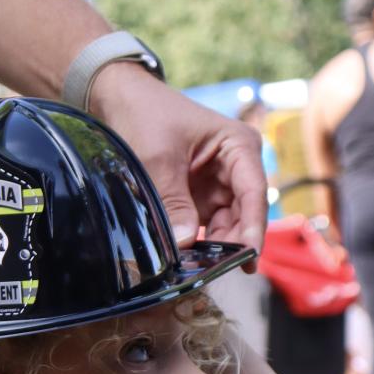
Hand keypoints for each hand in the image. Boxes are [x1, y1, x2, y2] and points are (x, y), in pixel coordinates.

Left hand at [90, 67, 266, 265]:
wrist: (120, 101)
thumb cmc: (145, 115)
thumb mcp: (157, 158)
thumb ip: (173, 201)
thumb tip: (186, 243)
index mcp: (238, 147)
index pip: (254, 193)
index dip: (253, 229)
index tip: (247, 259)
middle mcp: (236, 169)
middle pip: (243, 217)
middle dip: (231, 245)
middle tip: (213, 273)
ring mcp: (218, 188)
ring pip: (226, 229)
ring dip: (213, 250)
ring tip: (196, 270)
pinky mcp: (199, 202)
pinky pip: (206, 230)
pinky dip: (198, 246)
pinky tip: (187, 262)